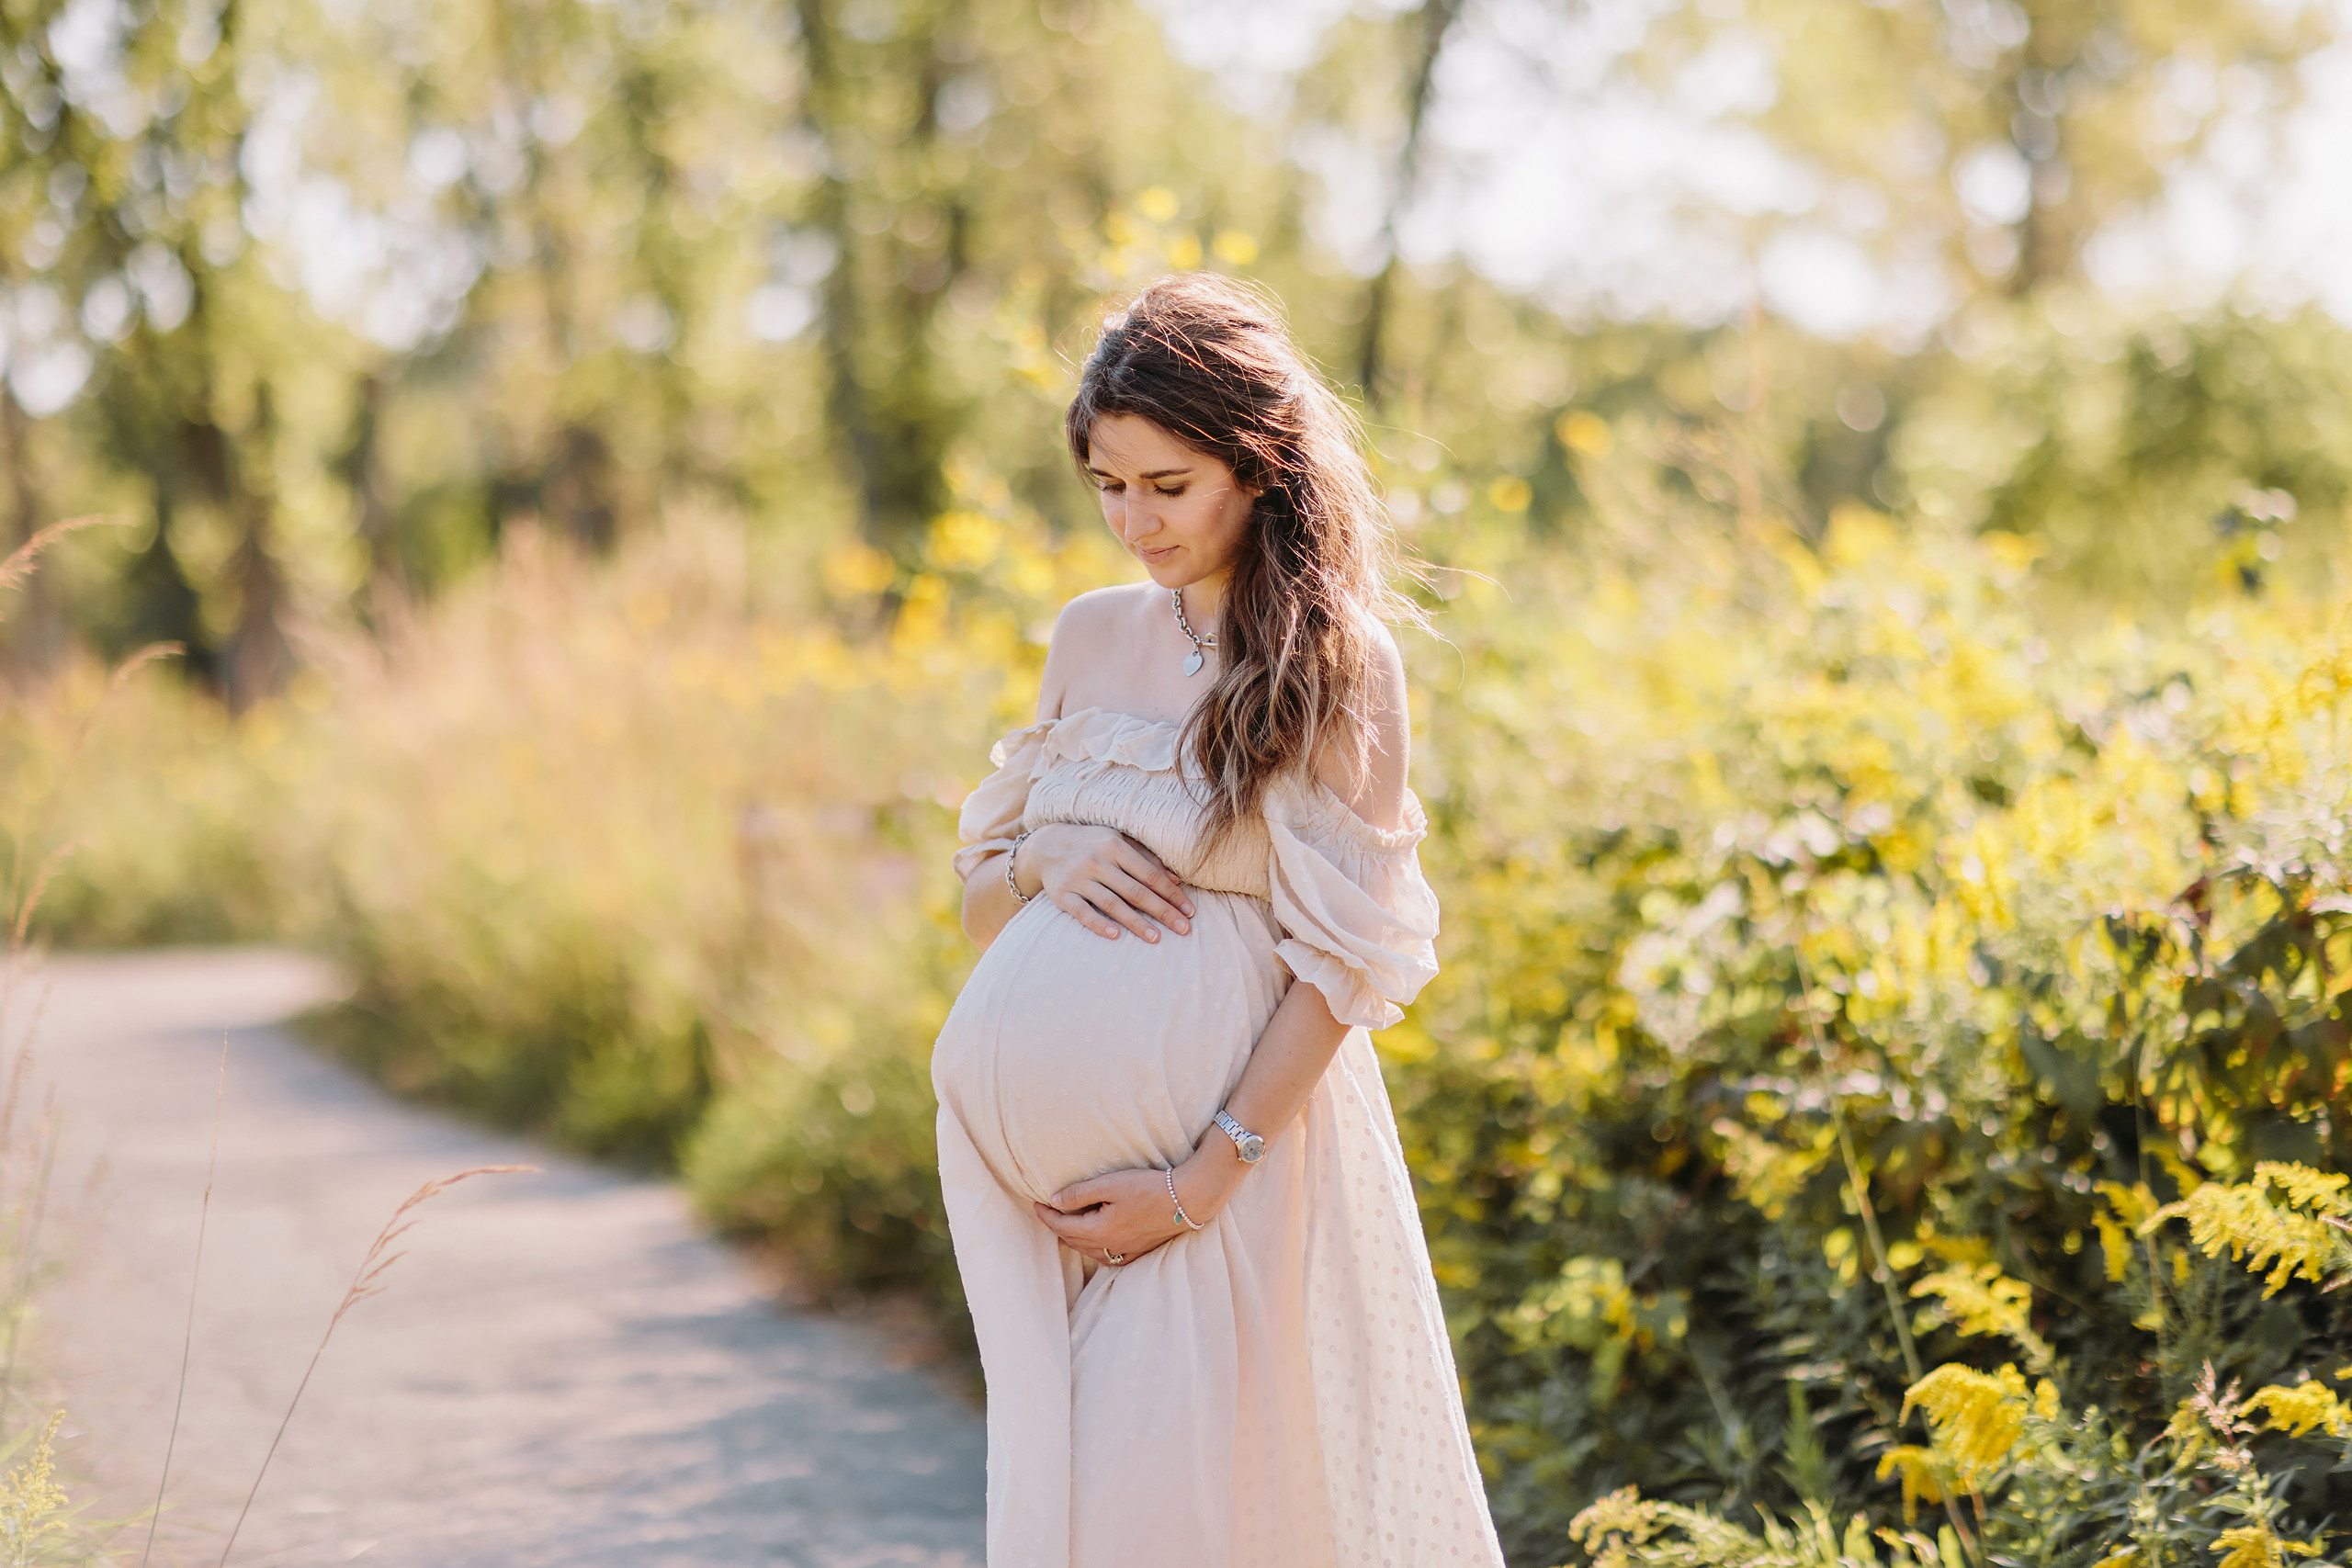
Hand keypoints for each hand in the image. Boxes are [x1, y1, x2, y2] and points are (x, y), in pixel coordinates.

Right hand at [1018, 823, 1194, 941]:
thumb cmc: (1092, 844)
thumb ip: (1146, 858)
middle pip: (1135, 892)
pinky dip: (1099, 924)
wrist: (1046, 846)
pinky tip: (1116, 936)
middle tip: (1183, 929)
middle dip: (1162, 912)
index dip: (1171, 894)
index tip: (1189, 911)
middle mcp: (1097, 861)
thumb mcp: (1117, 842)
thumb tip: (1177, 878)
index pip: (1150, 874)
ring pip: (1112, 904)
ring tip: (1157, 938)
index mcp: (1114, 846)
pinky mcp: (1062, 895)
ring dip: (1136, 923)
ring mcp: (1078, 879)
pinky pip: (1083, 913)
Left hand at [1032, 1145, 1247, 1265]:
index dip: (1046, 1215)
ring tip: (1066, 1226)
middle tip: (1047, 1213)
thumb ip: (1080, 1194)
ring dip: (1074, 1240)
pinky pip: (1107, 1257)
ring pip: (1089, 1252)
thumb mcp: (1110, 1184)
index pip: (1062, 1227)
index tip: (1036, 1203)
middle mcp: (1110, 1248)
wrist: (1187, 1200)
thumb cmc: (1149, 1187)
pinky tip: (1095, 1241)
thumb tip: (1054, 1200)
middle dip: (1057, 1228)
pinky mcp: (1139, 1252)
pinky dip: (1094, 1249)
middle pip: (1073, 1241)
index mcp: (1100, 1231)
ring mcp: (1126, 1252)